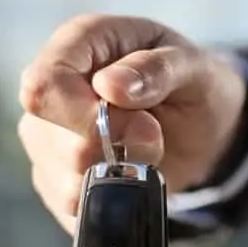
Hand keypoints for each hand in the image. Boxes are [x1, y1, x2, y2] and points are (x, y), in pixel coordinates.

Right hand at [17, 13, 246, 232]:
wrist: (203, 125)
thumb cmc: (194, 83)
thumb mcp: (194, 67)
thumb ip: (157, 70)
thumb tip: (110, 86)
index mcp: (80, 42)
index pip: (44, 85)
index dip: (84, 115)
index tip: (141, 125)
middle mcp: (53, 88)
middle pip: (52, 138)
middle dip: (115, 148)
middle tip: (155, 136)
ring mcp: (47, 136)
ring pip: (63, 178)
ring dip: (118, 175)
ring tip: (147, 152)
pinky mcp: (56, 177)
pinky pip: (72, 204)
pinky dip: (113, 197)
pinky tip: (133, 174)